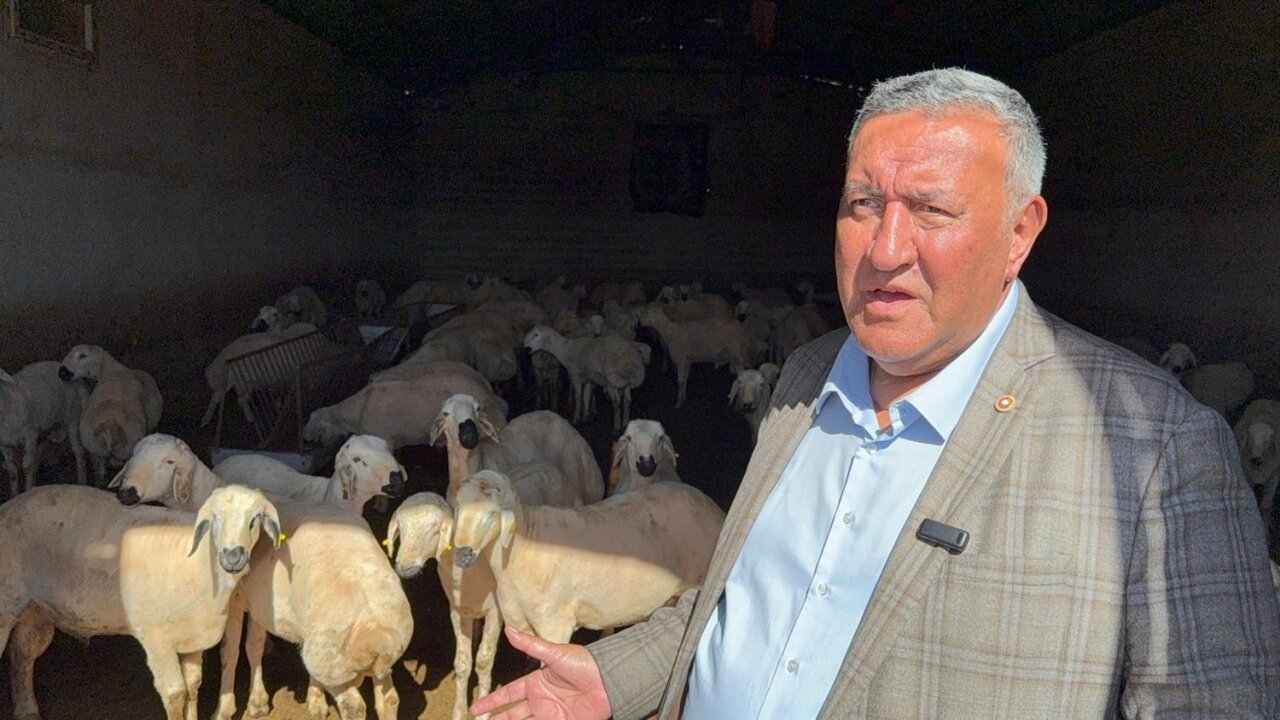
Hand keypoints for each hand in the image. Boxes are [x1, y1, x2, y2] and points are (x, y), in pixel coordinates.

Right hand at [470, 625, 612, 719]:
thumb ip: (530, 644)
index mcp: (537, 682)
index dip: (493, 701)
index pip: (509, 693)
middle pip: (514, 713)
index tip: (476, 708)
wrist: (609, 682)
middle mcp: (542, 700)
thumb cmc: (584, 664)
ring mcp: (551, 714)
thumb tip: (508, 629)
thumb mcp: (554, 653)